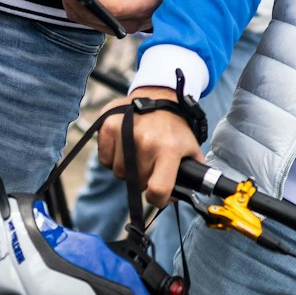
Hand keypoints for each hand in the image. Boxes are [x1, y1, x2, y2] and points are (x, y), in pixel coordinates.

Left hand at [59, 0, 163, 31]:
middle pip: (96, 17)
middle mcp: (129, 23)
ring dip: (76, 8)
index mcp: (140, 7)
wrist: (162, 3)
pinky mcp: (112, 30)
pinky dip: (80, 12)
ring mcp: (120, 29)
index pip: (113, 7)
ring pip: (90, 23)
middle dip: (78, 3)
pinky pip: (91, 24)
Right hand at [97, 86, 202, 208]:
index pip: (158, 190)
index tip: (158, 195)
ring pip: (119, 173)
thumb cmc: (175, 128)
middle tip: (151, 163)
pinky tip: (124, 145)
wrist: (158, 96)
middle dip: (144, 178)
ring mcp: (124, 133)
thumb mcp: (191, 149)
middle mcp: (146, 142)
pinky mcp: (108, 126)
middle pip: (136, 183)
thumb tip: (176, 198)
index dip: (158, 199)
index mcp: (169, 150)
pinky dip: (112, 157)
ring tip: (138, 152)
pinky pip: (104, 160)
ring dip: (127, 169)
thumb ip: (190, 175)